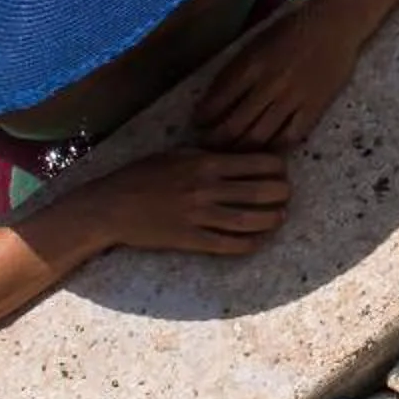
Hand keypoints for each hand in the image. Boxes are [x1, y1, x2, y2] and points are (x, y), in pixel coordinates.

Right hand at [59, 146, 291, 256]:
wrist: (111, 206)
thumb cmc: (141, 176)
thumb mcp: (175, 155)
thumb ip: (205, 155)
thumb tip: (235, 154)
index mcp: (204, 163)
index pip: (255, 163)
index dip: (276, 167)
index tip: (282, 170)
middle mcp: (206, 188)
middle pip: (258, 191)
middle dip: (281, 193)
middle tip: (287, 195)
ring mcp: (198, 216)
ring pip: (248, 220)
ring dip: (270, 220)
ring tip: (280, 217)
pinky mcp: (190, 239)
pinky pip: (227, 244)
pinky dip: (248, 244)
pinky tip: (258, 241)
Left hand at [196, 0, 372, 150]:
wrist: (336, 23)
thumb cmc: (293, 29)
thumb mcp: (256, 43)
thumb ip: (235, 71)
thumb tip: (212, 100)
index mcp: (251, 65)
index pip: (217, 103)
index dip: (203, 120)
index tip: (198, 125)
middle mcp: (269, 84)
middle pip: (234, 126)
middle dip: (216, 140)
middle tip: (209, 144)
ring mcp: (293, 98)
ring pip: (259, 137)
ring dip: (240, 149)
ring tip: (232, 151)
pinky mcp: (314, 108)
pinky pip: (289, 138)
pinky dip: (273, 148)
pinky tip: (265, 149)